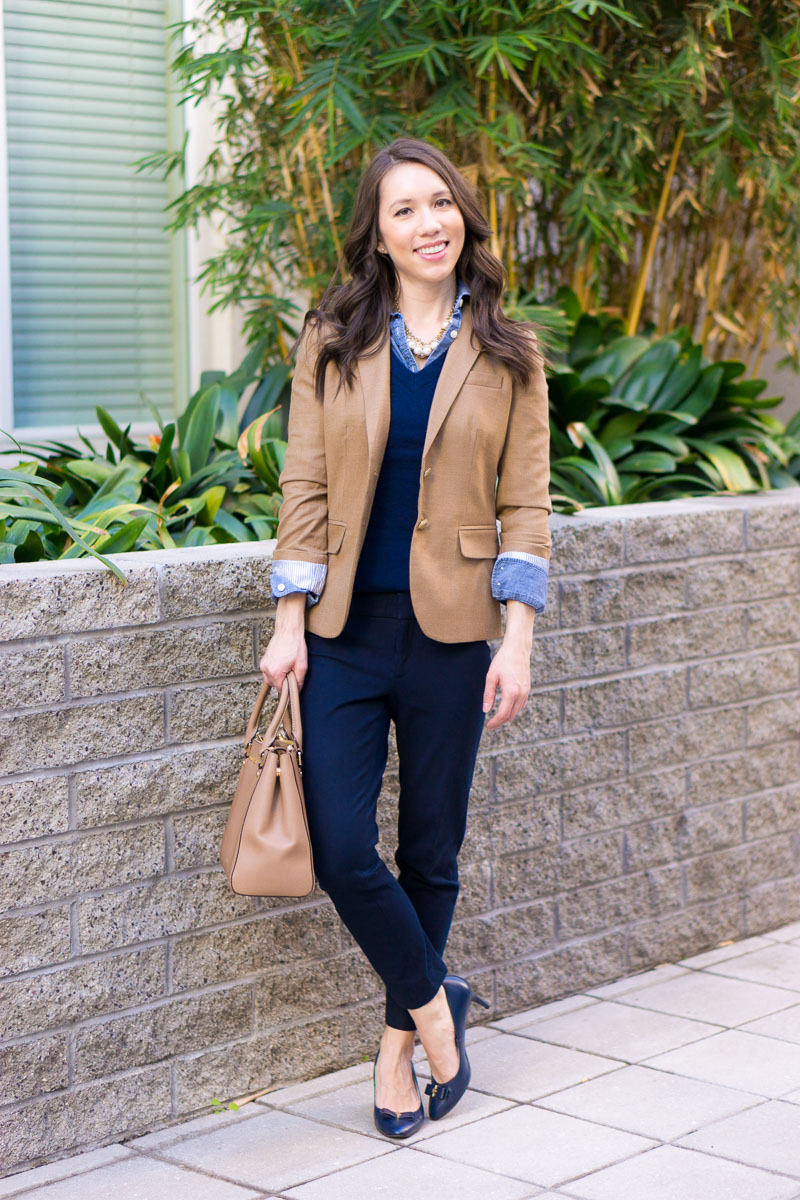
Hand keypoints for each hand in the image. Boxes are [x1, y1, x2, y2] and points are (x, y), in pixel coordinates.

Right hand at [259, 593, 307, 688]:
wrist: (288, 630)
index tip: (294, 682)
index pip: (281, 690)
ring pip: (271, 678)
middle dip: (284, 681)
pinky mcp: (263, 660)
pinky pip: (268, 671)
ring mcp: (263, 664)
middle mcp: (266, 669)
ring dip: (279, 676)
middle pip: (275, 685)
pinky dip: (275, 670)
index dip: (289, 688)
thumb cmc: (295, 646)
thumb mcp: (302, 666)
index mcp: (274, 672)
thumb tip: (296, 692)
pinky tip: (283, 663)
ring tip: (288, 666)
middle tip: (292, 671)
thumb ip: (298, 682)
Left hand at [482, 599, 534, 729]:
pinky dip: (513, 710)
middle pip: (511, 715)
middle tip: (491, 726)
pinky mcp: (528, 689)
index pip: (503, 714)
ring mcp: (526, 691)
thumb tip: (486, 710)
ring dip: (507, 717)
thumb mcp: (491, 677)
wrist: (518, 649)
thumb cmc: (502, 661)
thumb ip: (488, 694)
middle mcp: (521, 693)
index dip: (495, 722)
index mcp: (511, 691)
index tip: (488, 726)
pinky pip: (521, 705)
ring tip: (497, 720)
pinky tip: (506, 710)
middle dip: (500, 722)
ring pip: (517, 711)